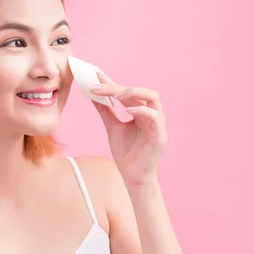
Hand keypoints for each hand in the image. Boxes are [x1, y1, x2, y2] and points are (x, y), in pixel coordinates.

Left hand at [90, 72, 166, 186]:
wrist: (132, 176)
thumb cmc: (126, 153)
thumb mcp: (112, 127)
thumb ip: (105, 111)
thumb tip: (93, 95)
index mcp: (141, 112)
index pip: (128, 92)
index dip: (113, 83)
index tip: (96, 76)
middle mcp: (151, 114)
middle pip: (141, 91)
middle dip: (120, 87)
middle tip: (100, 86)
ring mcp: (158, 124)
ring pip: (153, 97)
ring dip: (134, 92)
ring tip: (116, 94)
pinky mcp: (160, 136)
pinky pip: (155, 117)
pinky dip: (142, 110)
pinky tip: (128, 111)